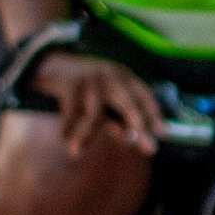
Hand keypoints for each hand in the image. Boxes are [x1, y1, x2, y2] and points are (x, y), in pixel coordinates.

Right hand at [36, 49, 159, 156]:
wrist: (50, 62)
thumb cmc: (83, 85)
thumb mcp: (102, 97)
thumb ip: (115, 117)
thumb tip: (128, 139)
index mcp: (122, 77)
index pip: (144, 95)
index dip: (155, 114)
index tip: (164, 133)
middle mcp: (110, 76)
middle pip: (129, 105)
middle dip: (140, 129)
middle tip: (149, 149)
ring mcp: (90, 80)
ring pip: (94, 116)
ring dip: (85, 137)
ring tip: (75, 153)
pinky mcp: (70, 84)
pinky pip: (71, 114)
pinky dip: (66, 129)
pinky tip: (64, 137)